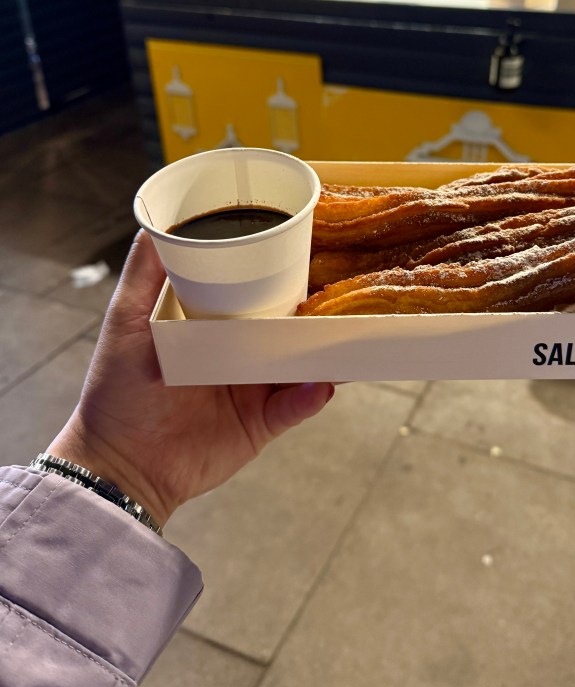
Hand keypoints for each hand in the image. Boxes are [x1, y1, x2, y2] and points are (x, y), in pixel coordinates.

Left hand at [47, 230, 333, 527]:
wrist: (119, 463)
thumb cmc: (116, 390)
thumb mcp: (126, 321)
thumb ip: (144, 274)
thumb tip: (156, 223)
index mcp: (213, 324)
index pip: (254, 291)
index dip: (280, 272)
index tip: (309, 246)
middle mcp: (238, 352)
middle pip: (287, 325)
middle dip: (315, 310)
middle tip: (344, 288)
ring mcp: (253, 388)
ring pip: (300, 364)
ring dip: (324, 351)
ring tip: (345, 335)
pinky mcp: (261, 424)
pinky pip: (295, 407)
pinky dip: (310, 396)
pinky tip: (320, 383)